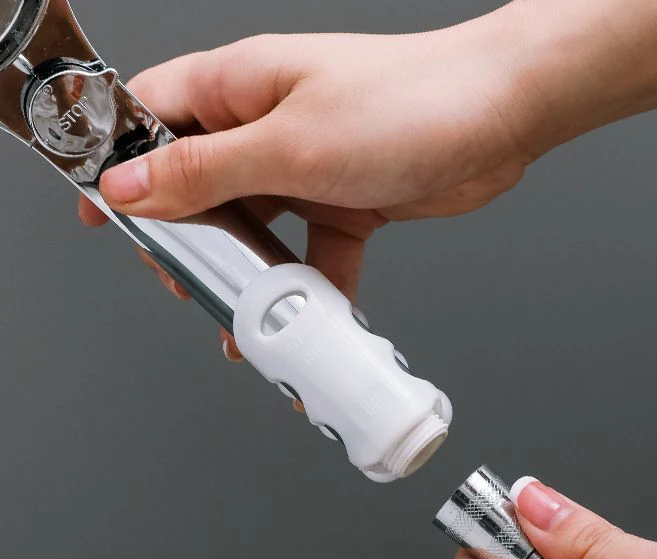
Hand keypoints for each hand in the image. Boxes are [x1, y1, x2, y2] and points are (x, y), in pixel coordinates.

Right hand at [79, 4, 542, 356]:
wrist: (499, 116)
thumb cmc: (409, 103)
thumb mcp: (289, 145)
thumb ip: (205, 172)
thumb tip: (130, 186)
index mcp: (239, 87)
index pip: (150, 120)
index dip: (116, 164)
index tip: (102, 215)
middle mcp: (268, 125)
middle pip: (200, 186)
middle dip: (187, 239)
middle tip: (184, 281)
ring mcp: (308, 167)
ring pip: (256, 228)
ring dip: (248, 274)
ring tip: (241, 316)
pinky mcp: (346, 202)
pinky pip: (312, 254)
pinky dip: (308, 289)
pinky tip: (306, 318)